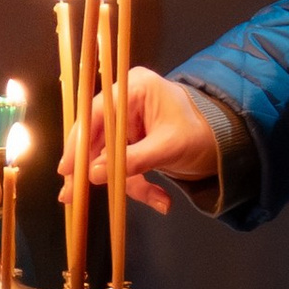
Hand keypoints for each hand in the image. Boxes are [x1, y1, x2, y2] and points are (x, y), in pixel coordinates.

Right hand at [62, 66, 219, 216]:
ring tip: (147, 200)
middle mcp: (125, 99)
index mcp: (135, 87)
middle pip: (94, 135)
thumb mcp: (167, 148)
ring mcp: (126, 120)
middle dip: (89, 168)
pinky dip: (135, 183)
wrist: (222, 142)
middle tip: (71, 195)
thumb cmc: (199, 134)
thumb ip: (132, 160)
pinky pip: (121, 163)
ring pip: (106, 154)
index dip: (78, 141)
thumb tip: (93, 174)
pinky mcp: (130, 140)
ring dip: (122, 182)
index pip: (97, 113)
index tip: (67, 167)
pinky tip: (162, 200)